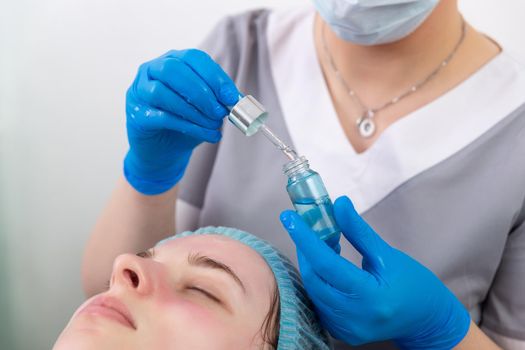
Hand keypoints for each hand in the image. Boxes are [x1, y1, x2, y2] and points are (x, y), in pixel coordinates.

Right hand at [124, 49, 239, 194]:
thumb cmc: (184, 123)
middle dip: (202, 92)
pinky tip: (205, 134)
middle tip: (220, 111)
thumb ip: (217, 100)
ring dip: (194, 110)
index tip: (231, 96)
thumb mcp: (205, 108)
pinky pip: (162, 117)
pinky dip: (188, 126)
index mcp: (172, 60)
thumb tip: (235, 100)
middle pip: (174, 70)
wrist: (163, 151)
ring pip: (163, 93)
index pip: (193, 58)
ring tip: (213, 124)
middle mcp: (151, 70)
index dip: (214, 76)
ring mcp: (139, 91)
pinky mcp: (136, 115)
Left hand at [280, 196, 470, 348]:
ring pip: (314, 291)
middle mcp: (354, 317)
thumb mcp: (387, 254)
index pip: (327, 264)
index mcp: (369, 296)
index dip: (305, 238)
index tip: (290, 217)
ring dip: (312, 264)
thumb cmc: (412, 284)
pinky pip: (320, 302)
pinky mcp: (343, 332)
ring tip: (323, 244)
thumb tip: (338, 204)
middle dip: (306, 249)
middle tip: (307, 227)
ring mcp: (347, 328)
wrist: (426, 320)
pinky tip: (328, 267)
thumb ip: (359, 231)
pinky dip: (319, 281)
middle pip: (315, 278)